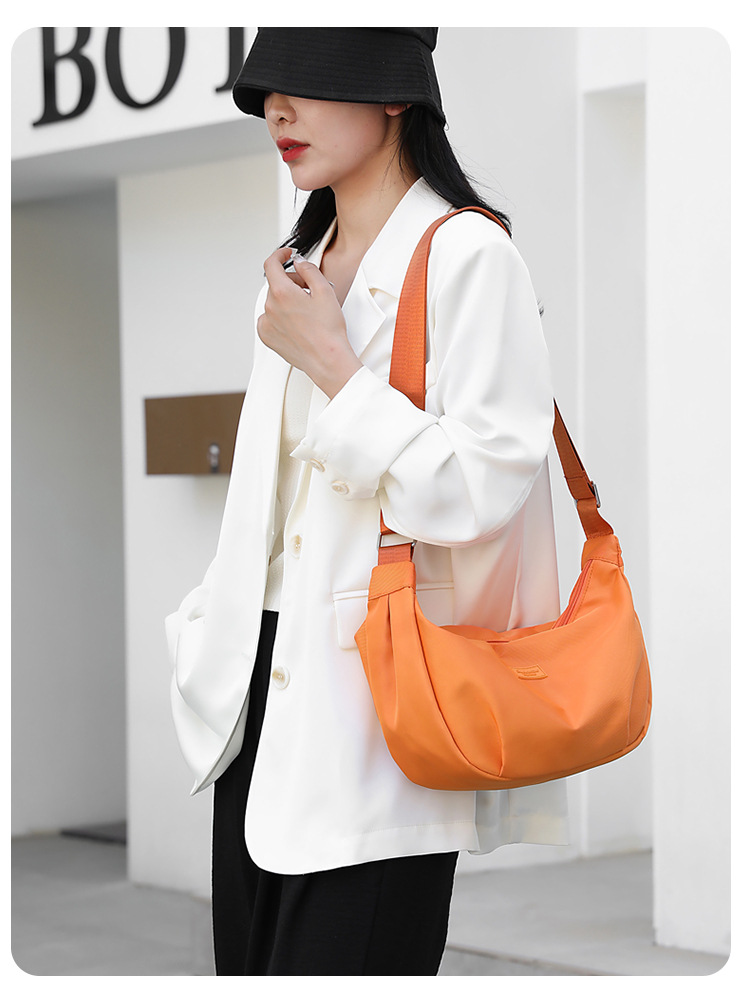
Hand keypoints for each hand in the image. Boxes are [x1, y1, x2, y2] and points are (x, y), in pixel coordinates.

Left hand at [258, 247, 361, 397]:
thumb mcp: (325, 291)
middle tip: (309, 290)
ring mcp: (267, 323)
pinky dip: (280, 316)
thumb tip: (299, 262)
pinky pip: (269, 318)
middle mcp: (270, 307)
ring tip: (306, 311)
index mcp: (282, 293)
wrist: (327, 359)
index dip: (279, 255)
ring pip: (273, 301)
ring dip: (286, 300)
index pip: (271, 264)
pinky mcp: (267, 336)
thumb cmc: (328, 330)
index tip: (286, 255)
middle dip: (291, 282)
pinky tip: (296, 322)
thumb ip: (309, 270)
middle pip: (276, 283)